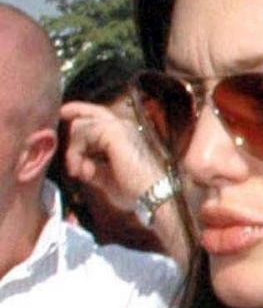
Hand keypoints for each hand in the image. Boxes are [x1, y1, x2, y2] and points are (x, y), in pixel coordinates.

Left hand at [59, 100, 169, 215]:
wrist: (153, 195)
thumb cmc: (136, 190)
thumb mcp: (107, 179)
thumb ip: (93, 169)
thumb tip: (80, 167)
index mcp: (124, 134)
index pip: (97, 116)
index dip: (79, 112)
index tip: (63, 115)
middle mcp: (123, 125)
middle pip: (87, 115)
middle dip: (72, 134)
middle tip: (73, 166)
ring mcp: (119, 126)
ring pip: (80, 125)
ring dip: (74, 151)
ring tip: (78, 172)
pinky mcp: (113, 131)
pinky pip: (82, 132)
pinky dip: (76, 151)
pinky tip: (81, 170)